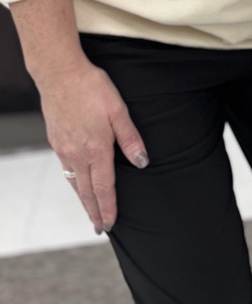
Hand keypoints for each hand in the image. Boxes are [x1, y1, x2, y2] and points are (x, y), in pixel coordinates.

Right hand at [41, 59, 147, 233]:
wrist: (60, 74)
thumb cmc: (91, 88)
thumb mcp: (118, 110)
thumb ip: (130, 138)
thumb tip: (142, 161)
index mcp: (96, 148)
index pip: (104, 187)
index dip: (108, 207)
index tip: (110, 224)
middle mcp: (77, 154)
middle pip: (86, 191)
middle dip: (94, 211)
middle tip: (99, 228)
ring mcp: (64, 149)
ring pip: (73, 182)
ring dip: (82, 199)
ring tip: (89, 211)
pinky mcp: (56, 141)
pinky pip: (65, 169)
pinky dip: (72, 182)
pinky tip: (76, 182)